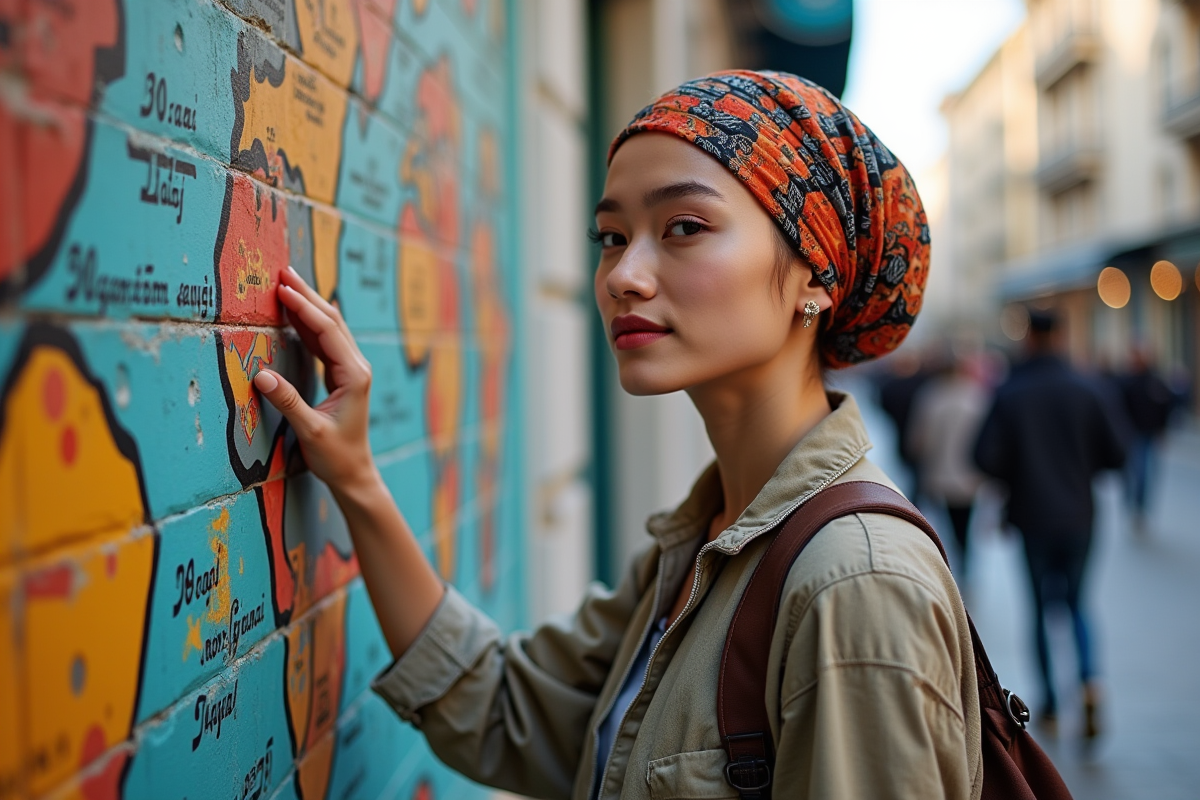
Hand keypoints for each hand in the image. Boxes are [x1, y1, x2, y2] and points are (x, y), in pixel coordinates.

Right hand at [253, 266, 376, 490]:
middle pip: (331, 321)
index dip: (304, 307)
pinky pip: (325, 342)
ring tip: (286, 283)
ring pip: (329, 328)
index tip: (283, 287)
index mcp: (354, 375)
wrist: (354, 473)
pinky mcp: (343, 375)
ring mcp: (351, 369)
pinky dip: (309, 324)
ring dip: (308, 305)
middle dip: (307, 295)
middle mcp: (356, 367)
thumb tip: (260, 375)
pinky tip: (296, 312)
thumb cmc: (335, 456)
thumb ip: (287, 402)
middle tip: (284, 271)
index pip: (326, 331)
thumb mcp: (310, 431)